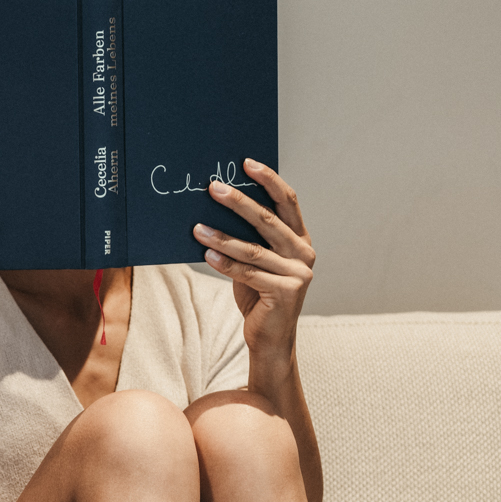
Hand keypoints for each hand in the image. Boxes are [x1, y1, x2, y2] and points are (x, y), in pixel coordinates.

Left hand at [195, 160, 313, 374]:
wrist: (269, 338)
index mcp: (300, 240)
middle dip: (238, 202)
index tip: (247, 163)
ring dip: (221, 236)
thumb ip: (250, 239)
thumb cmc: (258, 297)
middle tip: (213, 188)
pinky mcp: (284, 291)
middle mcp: (304, 253)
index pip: (287, 202)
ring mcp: (297, 273)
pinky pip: (247, 273)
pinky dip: (224, 263)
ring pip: (253, 248)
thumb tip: (217, 209)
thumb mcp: (257, 263)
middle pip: (268, 220)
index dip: (269, 180)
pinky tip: (205, 254)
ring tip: (196, 227)